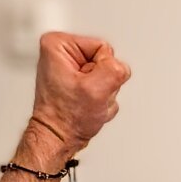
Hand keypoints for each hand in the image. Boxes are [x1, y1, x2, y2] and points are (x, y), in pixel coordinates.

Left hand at [28, 32, 131, 154]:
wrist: (60, 136)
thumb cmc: (66, 117)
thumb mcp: (96, 90)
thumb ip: (115, 70)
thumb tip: (121, 67)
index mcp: (59, 45)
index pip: (104, 48)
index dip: (104, 71)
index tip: (90, 85)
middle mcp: (63, 53)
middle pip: (106, 61)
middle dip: (104, 83)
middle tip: (89, 95)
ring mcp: (71, 68)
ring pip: (108, 75)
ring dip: (104, 93)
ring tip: (87, 102)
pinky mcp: (78, 81)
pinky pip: (104, 85)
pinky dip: (101, 99)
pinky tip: (87, 104)